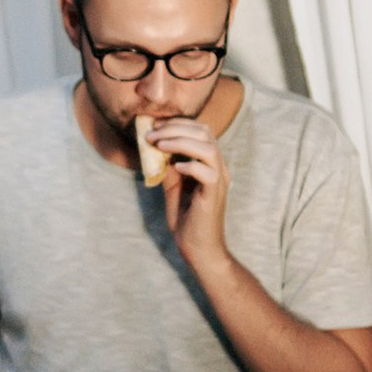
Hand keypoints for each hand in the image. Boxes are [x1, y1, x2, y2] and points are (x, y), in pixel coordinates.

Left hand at [148, 118, 229, 266]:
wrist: (197, 247)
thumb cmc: (185, 217)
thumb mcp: (172, 185)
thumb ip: (167, 165)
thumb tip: (154, 146)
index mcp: (210, 162)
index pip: (201, 130)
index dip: (178, 123)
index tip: (155, 125)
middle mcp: (218, 167)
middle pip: (205, 133)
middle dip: (175, 128)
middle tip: (152, 134)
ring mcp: (219, 181)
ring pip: (209, 149)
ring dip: (181, 142)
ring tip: (159, 145)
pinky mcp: (214, 195)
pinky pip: (208, 173)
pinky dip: (190, 166)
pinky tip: (174, 168)